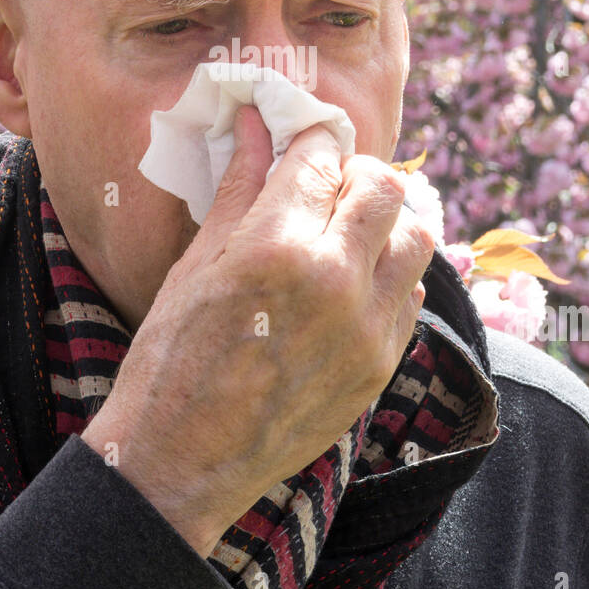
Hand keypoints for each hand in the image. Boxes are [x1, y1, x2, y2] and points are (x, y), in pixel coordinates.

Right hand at [82, 104, 434, 557]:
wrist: (181, 464)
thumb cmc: (170, 358)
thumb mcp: (196, 263)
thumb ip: (240, 187)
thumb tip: (256, 124)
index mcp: (278, 248)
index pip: (320, 157)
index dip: (306, 141)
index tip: (297, 144)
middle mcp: (336, 282)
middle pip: (385, 187)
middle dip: (354, 173)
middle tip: (323, 186)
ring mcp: (367, 329)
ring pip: (418, 236)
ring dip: (385, 221)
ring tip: (344, 233)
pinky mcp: (381, 366)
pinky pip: (411, 294)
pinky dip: (390, 274)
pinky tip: (349, 283)